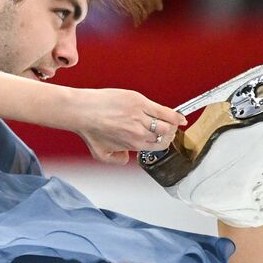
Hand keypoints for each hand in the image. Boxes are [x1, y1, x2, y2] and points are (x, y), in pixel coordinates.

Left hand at [71, 88, 186, 165]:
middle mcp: (139, 133)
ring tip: (174, 122)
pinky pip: (164, 110)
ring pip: (168, 123)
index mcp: (133, 145)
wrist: (82, 111)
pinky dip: (175, 115)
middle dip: (170, 133)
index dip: (164, 143)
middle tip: (170, 129)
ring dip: (173, 124)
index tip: (166, 139)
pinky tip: (181, 117)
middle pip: (166, 135)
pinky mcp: (139, 102)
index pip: (159, 147)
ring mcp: (140, 117)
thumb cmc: (89, 130)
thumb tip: (127, 158)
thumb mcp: (100, 154)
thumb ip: (116, 160)